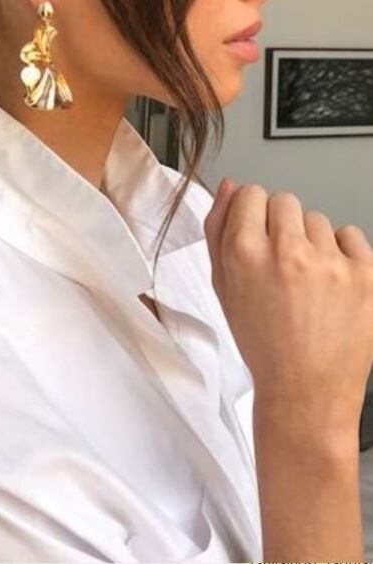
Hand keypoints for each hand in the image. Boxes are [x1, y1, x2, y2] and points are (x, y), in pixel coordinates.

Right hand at [204, 179, 372, 437]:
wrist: (306, 391)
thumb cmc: (262, 342)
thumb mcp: (222, 287)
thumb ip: (218, 231)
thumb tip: (230, 187)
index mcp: (244, 253)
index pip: (250, 193)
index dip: (251, 215)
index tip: (256, 236)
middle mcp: (286, 251)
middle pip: (284, 200)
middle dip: (281, 225)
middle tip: (282, 264)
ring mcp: (329, 263)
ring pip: (317, 220)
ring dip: (312, 242)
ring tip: (307, 281)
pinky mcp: (365, 275)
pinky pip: (351, 235)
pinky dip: (343, 255)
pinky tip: (332, 284)